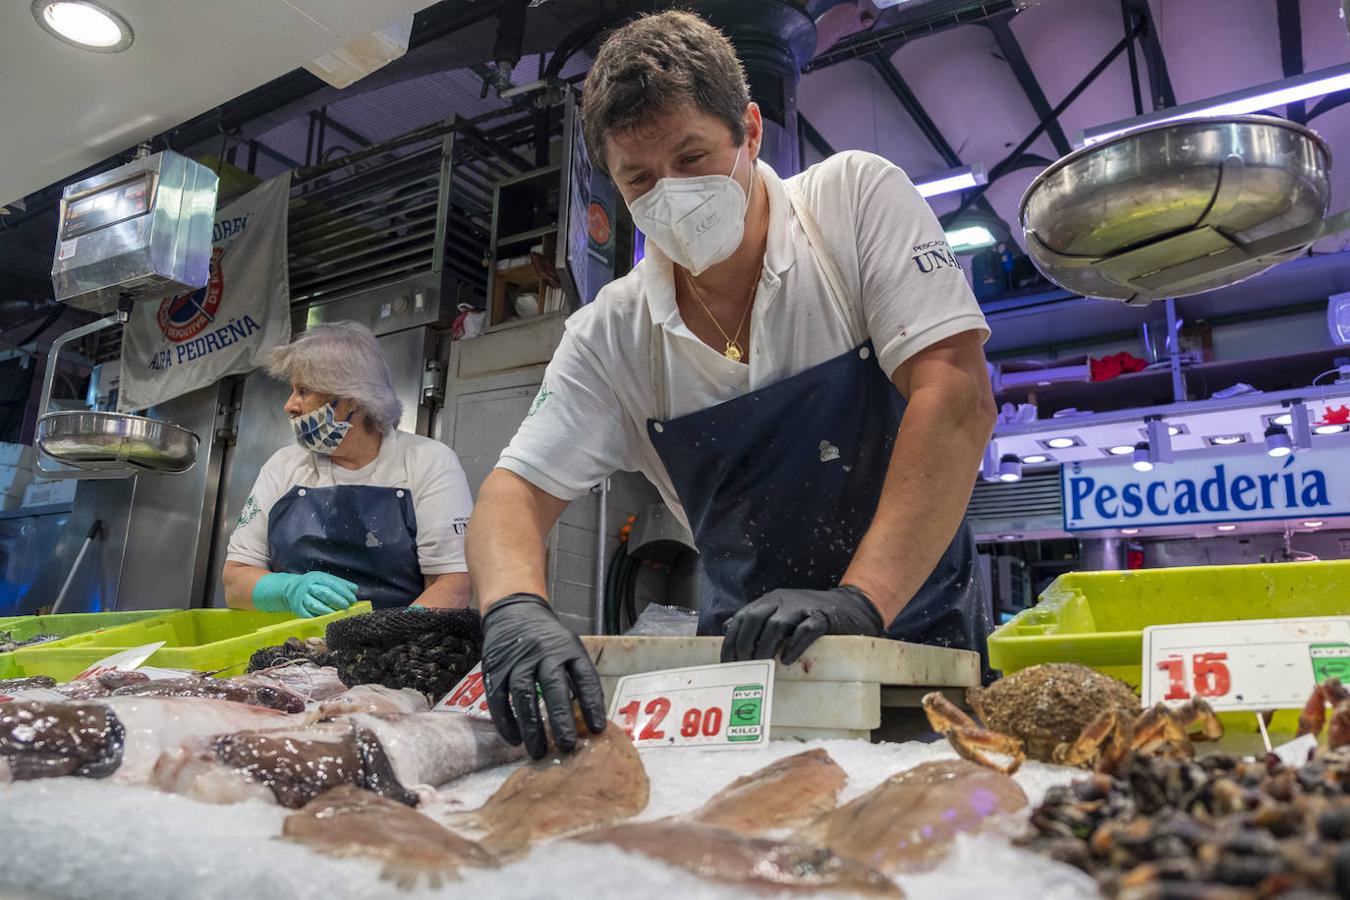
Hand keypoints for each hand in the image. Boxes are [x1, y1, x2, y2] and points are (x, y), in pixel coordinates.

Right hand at [252, 571, 357, 617]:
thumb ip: (340, 583)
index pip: (332, 583)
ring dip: (328, 610)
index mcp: (317, 578)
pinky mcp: (298, 609)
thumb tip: (355, 589)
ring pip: (315, 605)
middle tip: (346, 606)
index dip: (343, 591)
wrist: (290, 589)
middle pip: (324, 593)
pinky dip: (318, 617)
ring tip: (337, 614)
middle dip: (336, 600)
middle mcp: (309, 587)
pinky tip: (327, 619)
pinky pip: (309, 614)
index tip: (353, 598)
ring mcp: (302, 598)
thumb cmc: (313, 584)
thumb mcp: (325, 580)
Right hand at [481, 594, 606, 758]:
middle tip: (567, 746)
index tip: (598, 729)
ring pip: (523, 695)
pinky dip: (506, 722)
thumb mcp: (569, 647)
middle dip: (561, 719)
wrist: (513, 611)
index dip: (592, 704)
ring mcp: (517, 660)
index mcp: (568, 648)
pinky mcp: (495, 668)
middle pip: (553, 687)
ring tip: (538, 751)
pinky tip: (515, 740)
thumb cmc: (547, 638)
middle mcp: (543, 652)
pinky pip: (499, 698)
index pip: (584, 677)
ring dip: (531, 726)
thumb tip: (590, 719)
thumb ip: (577, 677)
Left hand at [721, 585, 884, 664]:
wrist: (851, 607)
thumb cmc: (811, 614)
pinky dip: (794, 646)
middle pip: (755, 618)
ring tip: (762, 664)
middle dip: (745, 643)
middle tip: (744, 665)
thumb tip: (728, 628)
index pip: (742, 617)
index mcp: (770, 600)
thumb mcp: (781, 611)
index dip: (732, 639)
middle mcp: (783, 601)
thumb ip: (757, 619)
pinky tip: (787, 660)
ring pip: (777, 624)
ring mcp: (803, 608)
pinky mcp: (822, 618)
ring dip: (766, 646)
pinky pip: (805, 631)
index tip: (728, 661)